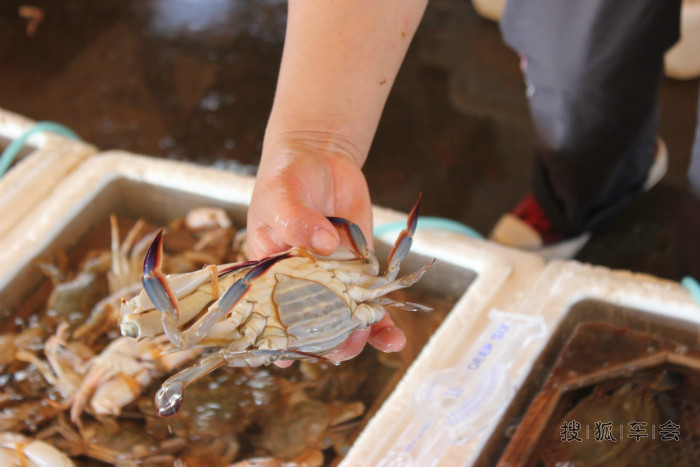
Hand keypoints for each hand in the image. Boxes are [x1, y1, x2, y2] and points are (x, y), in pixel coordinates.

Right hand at [247, 140, 405, 364]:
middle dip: (325, 341)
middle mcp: (300, 285)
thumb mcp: (281, 195)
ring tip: (370, 338)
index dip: (275, 340)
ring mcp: (332, 281)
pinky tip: (394, 338)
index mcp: (268, 276)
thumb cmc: (286, 178)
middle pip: (310, 327)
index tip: (286, 356)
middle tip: (340, 342)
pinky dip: (383, 322)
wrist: (321, 158)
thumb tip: (324, 245)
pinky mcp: (360, 271)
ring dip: (357, 337)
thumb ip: (297, 220)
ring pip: (343, 322)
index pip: (267, 317)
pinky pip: (370, 302)